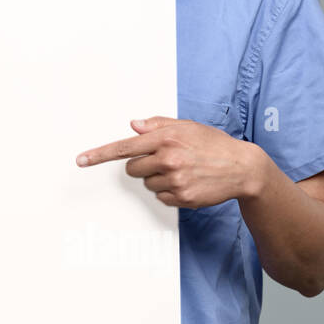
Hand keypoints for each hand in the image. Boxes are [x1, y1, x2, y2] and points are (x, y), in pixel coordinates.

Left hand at [76, 116, 255, 208]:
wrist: (242, 167)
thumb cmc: (213, 144)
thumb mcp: (186, 126)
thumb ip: (157, 125)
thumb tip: (133, 125)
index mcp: (165, 138)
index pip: (124, 148)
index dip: (99, 155)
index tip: (81, 160)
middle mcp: (168, 159)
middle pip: (132, 168)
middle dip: (142, 165)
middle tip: (165, 160)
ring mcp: (175, 180)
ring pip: (147, 184)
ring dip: (158, 178)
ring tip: (182, 171)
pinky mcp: (182, 198)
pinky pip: (161, 197)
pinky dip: (169, 192)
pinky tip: (187, 183)